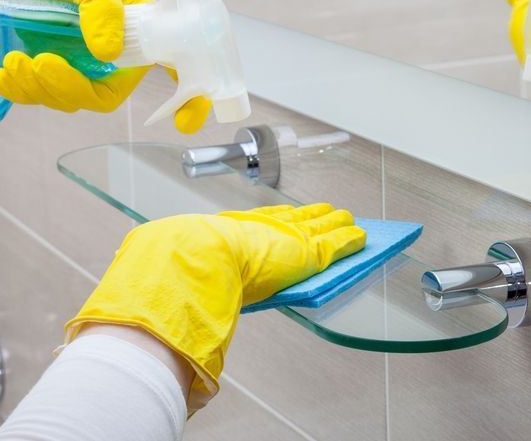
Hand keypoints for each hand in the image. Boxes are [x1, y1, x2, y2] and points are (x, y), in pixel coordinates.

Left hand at [0, 0, 210, 129]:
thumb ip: (102, 9)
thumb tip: (109, 53)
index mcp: (144, 28)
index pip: (176, 69)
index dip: (188, 100)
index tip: (185, 122)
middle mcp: (117, 51)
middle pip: (105, 94)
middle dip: (71, 88)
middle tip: (41, 64)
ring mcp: (83, 61)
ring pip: (68, 97)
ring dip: (38, 86)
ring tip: (13, 61)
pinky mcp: (51, 65)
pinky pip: (39, 93)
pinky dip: (20, 89)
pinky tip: (3, 74)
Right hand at [66, 203, 365, 410]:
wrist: (193, 261)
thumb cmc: (184, 271)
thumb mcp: (188, 278)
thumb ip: (197, 289)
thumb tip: (167, 319)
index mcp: (230, 232)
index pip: (260, 222)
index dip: (276, 218)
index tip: (285, 214)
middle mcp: (259, 230)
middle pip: (293, 220)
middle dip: (310, 216)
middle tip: (326, 212)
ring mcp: (284, 238)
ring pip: (319, 226)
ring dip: (336, 224)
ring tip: (349, 219)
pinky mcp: (306, 251)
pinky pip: (336, 243)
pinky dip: (350, 240)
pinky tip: (362, 237)